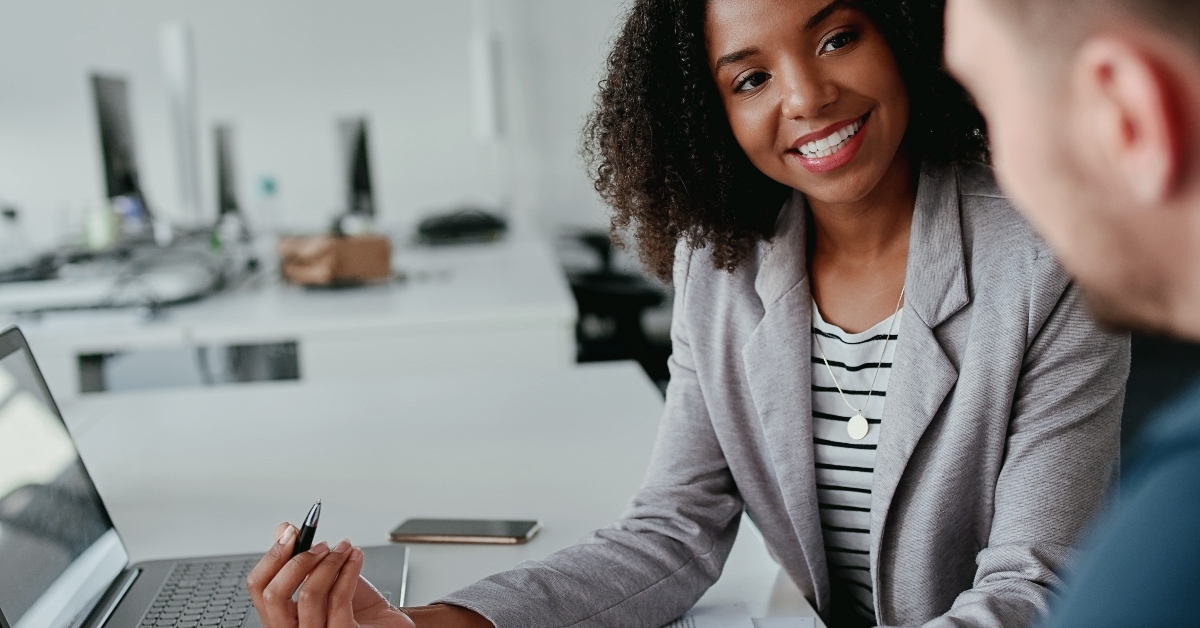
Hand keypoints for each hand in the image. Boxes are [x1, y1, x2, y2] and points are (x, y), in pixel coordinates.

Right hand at [246, 522, 415, 627]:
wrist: (385, 623)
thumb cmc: (356, 606)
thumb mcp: (324, 576)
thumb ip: (302, 557)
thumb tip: (283, 529)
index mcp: (283, 614)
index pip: (258, 588)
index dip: (272, 557)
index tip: (290, 533)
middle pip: (273, 595)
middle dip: (297, 561)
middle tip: (320, 544)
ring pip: (308, 594)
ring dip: (329, 562)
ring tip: (344, 548)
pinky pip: (338, 599)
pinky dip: (348, 570)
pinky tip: (355, 557)